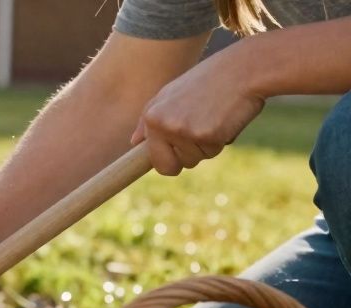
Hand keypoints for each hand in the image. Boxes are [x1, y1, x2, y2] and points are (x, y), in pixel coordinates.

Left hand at [133, 46, 264, 175]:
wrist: (244, 67)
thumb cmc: (208, 80)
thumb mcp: (171, 93)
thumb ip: (150, 119)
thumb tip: (133, 142)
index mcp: (151, 116)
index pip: (153, 159)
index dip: (166, 161)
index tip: (174, 157)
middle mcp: (163, 126)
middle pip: (171, 167)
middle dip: (186, 158)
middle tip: (201, 131)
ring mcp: (184, 132)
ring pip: (195, 159)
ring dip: (207, 145)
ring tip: (214, 116)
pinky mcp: (207, 136)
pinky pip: (214, 151)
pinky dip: (222, 140)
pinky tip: (226, 117)